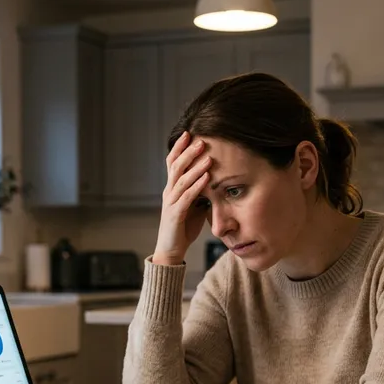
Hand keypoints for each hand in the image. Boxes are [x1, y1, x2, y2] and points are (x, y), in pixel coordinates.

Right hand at [153, 132, 211, 265]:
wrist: (171, 251)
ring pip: (181, 179)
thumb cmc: (183, 228)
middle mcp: (169, 192)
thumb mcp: (194, 206)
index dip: (179, 147)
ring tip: (207, 156)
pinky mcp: (175, 215)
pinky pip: (186, 197)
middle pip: (176, 166)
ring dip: (195, 166)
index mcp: (172, 188)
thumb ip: (200, 192)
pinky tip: (207, 178)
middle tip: (201, 139)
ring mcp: (171, 203)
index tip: (189, 133)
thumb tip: (215, 179)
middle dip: (188, 152)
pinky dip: (197, 186)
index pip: (172, 163)